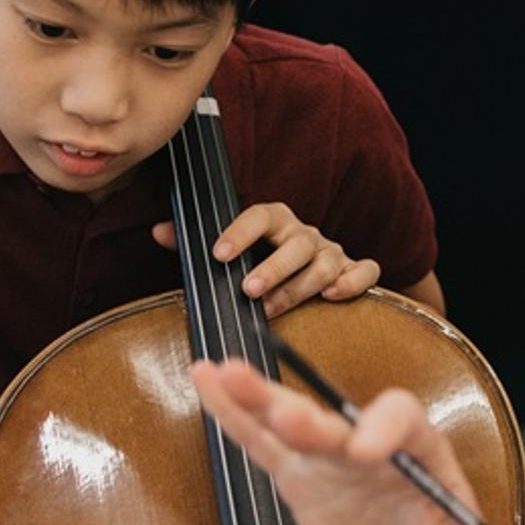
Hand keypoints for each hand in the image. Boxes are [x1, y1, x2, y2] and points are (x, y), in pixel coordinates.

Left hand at [153, 203, 379, 316]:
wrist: (305, 272)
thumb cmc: (259, 262)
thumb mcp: (228, 252)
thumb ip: (194, 244)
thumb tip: (160, 231)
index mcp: (275, 222)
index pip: (260, 216)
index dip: (239, 233)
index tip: (218, 254)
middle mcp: (304, 234)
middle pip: (295, 244)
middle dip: (271, 267)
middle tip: (248, 290)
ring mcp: (332, 251)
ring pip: (324, 263)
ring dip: (299, 286)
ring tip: (273, 308)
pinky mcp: (353, 270)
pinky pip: (365, 270)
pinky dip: (353, 281)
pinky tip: (333, 296)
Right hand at [189, 358, 517, 524]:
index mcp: (420, 451)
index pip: (404, 419)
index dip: (384, 428)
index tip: (366, 452)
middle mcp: (371, 442)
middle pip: (338, 418)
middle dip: (311, 419)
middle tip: (289, 419)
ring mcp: (330, 456)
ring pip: (291, 421)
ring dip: (259, 398)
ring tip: (224, 371)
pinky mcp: (299, 475)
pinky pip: (261, 442)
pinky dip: (233, 414)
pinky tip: (205, 380)